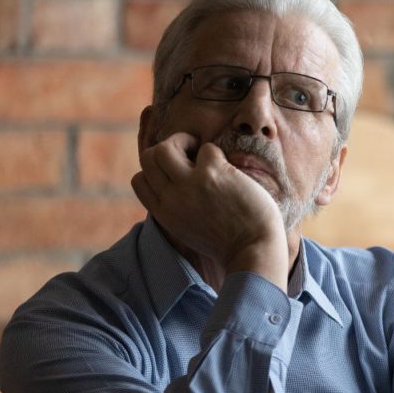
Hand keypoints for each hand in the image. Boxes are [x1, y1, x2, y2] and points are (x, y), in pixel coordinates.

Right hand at [131, 132, 288, 287]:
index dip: (156, 170)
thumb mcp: (190, 231)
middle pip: (148, 158)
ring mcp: (190, 185)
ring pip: (164, 148)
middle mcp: (171, 198)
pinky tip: (230, 170)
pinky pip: (207, 148)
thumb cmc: (231, 243)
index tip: (177, 172)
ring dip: (183, 141)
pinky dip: (218, 154)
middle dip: (168, 148)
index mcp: (164, 214)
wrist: (254, 251)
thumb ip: (179, 209)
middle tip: (191, 154)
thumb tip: (180, 186)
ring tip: (203, 153)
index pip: (139, 180)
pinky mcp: (213, 174)